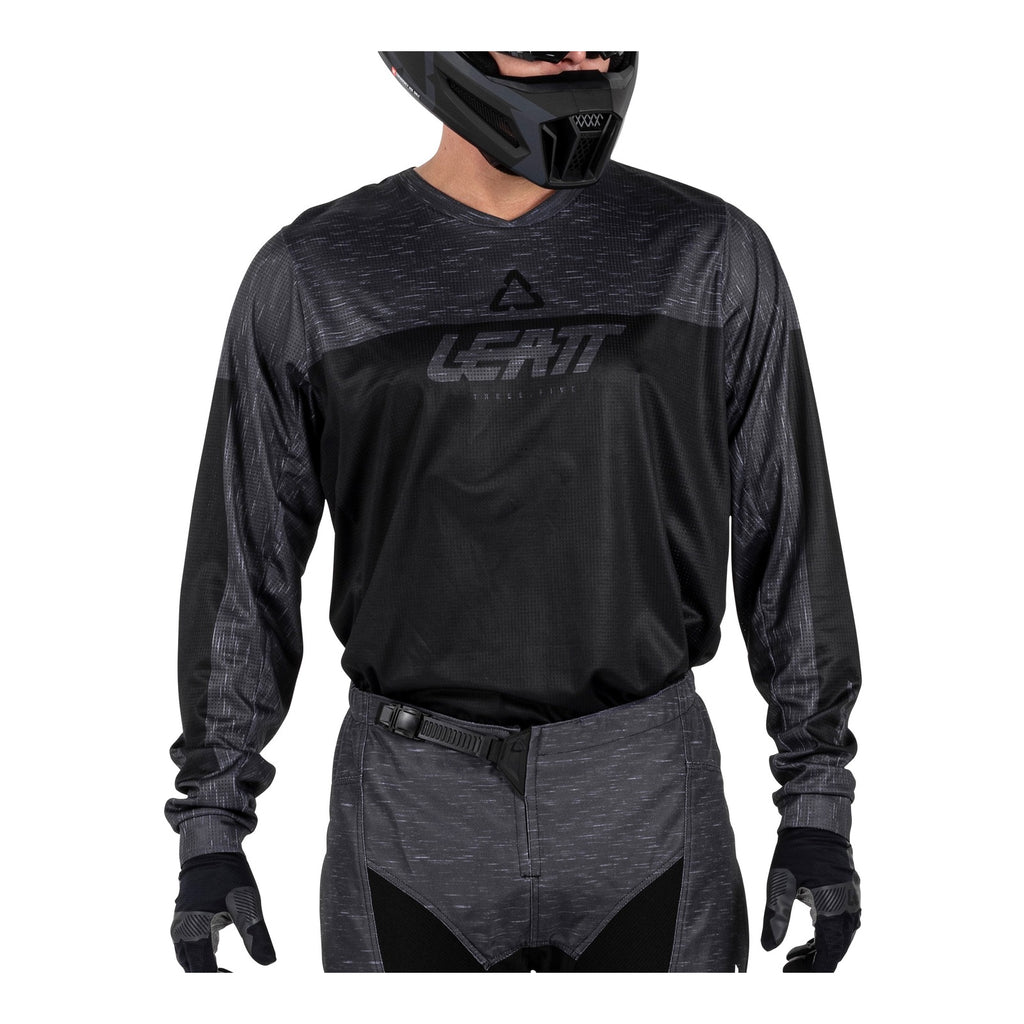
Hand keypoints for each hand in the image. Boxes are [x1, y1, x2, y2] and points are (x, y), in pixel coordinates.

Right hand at [170, 852, 276, 971]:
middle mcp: (182, 932)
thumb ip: (256, 935)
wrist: (210, 846)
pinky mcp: (184, 915)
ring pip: (187, 957)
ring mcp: (180, 923)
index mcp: (195, 932)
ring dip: (203, 965)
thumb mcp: (248, 904)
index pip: (203, 971)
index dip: (218, 980)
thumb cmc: (228, 874)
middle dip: (210, 976)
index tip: (234, 979)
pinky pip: (187, 942)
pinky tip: (216, 947)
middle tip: (232, 976)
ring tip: (225, 969)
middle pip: (192, 967)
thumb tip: (269, 962)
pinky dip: (200, 951)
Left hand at [761, 827, 860, 971]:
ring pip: (840, 936)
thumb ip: (776, 918)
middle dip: (814, 962)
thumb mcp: (780, 883)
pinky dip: (827, 933)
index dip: (811, 970)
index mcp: (834, 910)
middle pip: (837, 949)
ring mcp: (851, 898)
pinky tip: (810, 935)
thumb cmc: (796, 849)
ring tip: (794, 954)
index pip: (829, 955)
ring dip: (820, 949)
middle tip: (788, 967)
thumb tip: (768, 948)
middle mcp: (848, 907)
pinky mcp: (848, 889)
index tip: (790, 974)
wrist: (816, 817)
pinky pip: (842, 921)